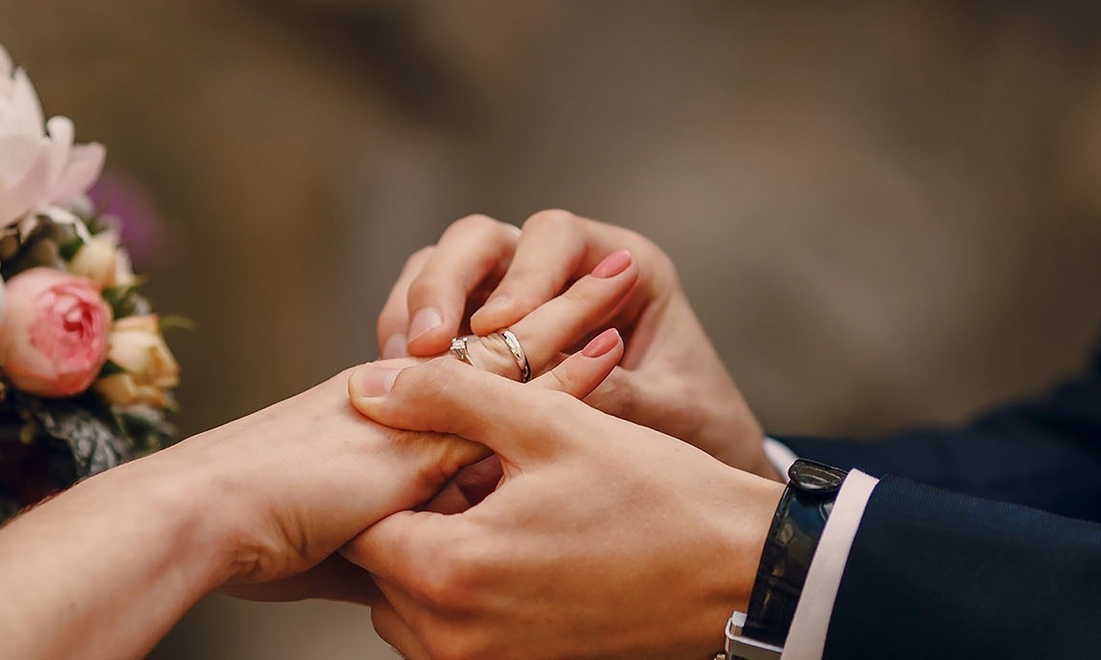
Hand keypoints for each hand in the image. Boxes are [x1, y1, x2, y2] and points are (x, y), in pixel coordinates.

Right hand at [203, 254, 644, 602]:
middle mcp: (402, 395)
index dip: (521, 351)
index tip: (569, 330)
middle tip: (614, 275)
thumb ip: (391, 547)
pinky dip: (564, 374)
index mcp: (380, 416)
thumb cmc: (252, 537)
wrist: (207, 520)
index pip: (467, 374)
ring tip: (624, 282)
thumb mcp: (340, 546)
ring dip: (570, 319)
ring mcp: (415, 405)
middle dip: (554, 310)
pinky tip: (612, 350)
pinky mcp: (424, 424)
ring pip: (508, 352)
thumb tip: (415, 582)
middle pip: (495, 346)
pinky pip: (509, 392)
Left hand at [342, 358, 784, 659]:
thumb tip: (370, 385)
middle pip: (380, 570)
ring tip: (504, 506)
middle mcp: (454, 638)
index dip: (391, 477)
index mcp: (451, 573)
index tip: (436, 448)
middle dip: (412, 518)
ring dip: (438, 554)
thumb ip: (446, 396)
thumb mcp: (548, 424)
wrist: (739, 574)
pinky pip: (455, 631)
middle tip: (475, 475)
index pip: (361, 525)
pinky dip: (470, 588)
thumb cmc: (655, 496)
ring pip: (411, 604)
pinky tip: (525, 543)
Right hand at [377, 210, 776, 478]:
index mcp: (620, 262)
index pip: (555, 236)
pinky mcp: (474, 337)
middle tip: (426, 346)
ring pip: (439, 270)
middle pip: (481, 240)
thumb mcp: (675, 414)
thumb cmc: (698, 431)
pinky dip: (407, 348)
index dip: (523, 274)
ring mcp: (510, 296)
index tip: (498, 328)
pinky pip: (425, 320)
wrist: (690, 481)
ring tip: (401, 370)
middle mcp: (558, 268)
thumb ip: (623, 396)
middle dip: (445, 284)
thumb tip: (553, 388)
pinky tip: (402, 391)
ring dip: (413, 313)